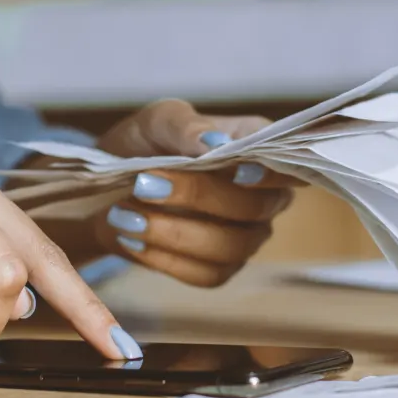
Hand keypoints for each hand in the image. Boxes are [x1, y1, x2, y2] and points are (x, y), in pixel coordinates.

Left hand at [90, 99, 296, 286]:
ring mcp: (245, 235)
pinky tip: (133, 240)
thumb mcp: (157, 121)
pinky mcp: (219, 267)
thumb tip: (215, 143)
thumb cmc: (145, 144)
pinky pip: (207, 275)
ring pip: (231, 247)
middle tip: (145, 184)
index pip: (288, 165)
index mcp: (257, 149)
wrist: (108, 186)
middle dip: (198, 197)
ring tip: (127, 216)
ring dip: (175, 233)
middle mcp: (262, 195)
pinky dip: (165, 259)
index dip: (273, 174)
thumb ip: (186, 127)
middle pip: (255, 207)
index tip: (238, 173)